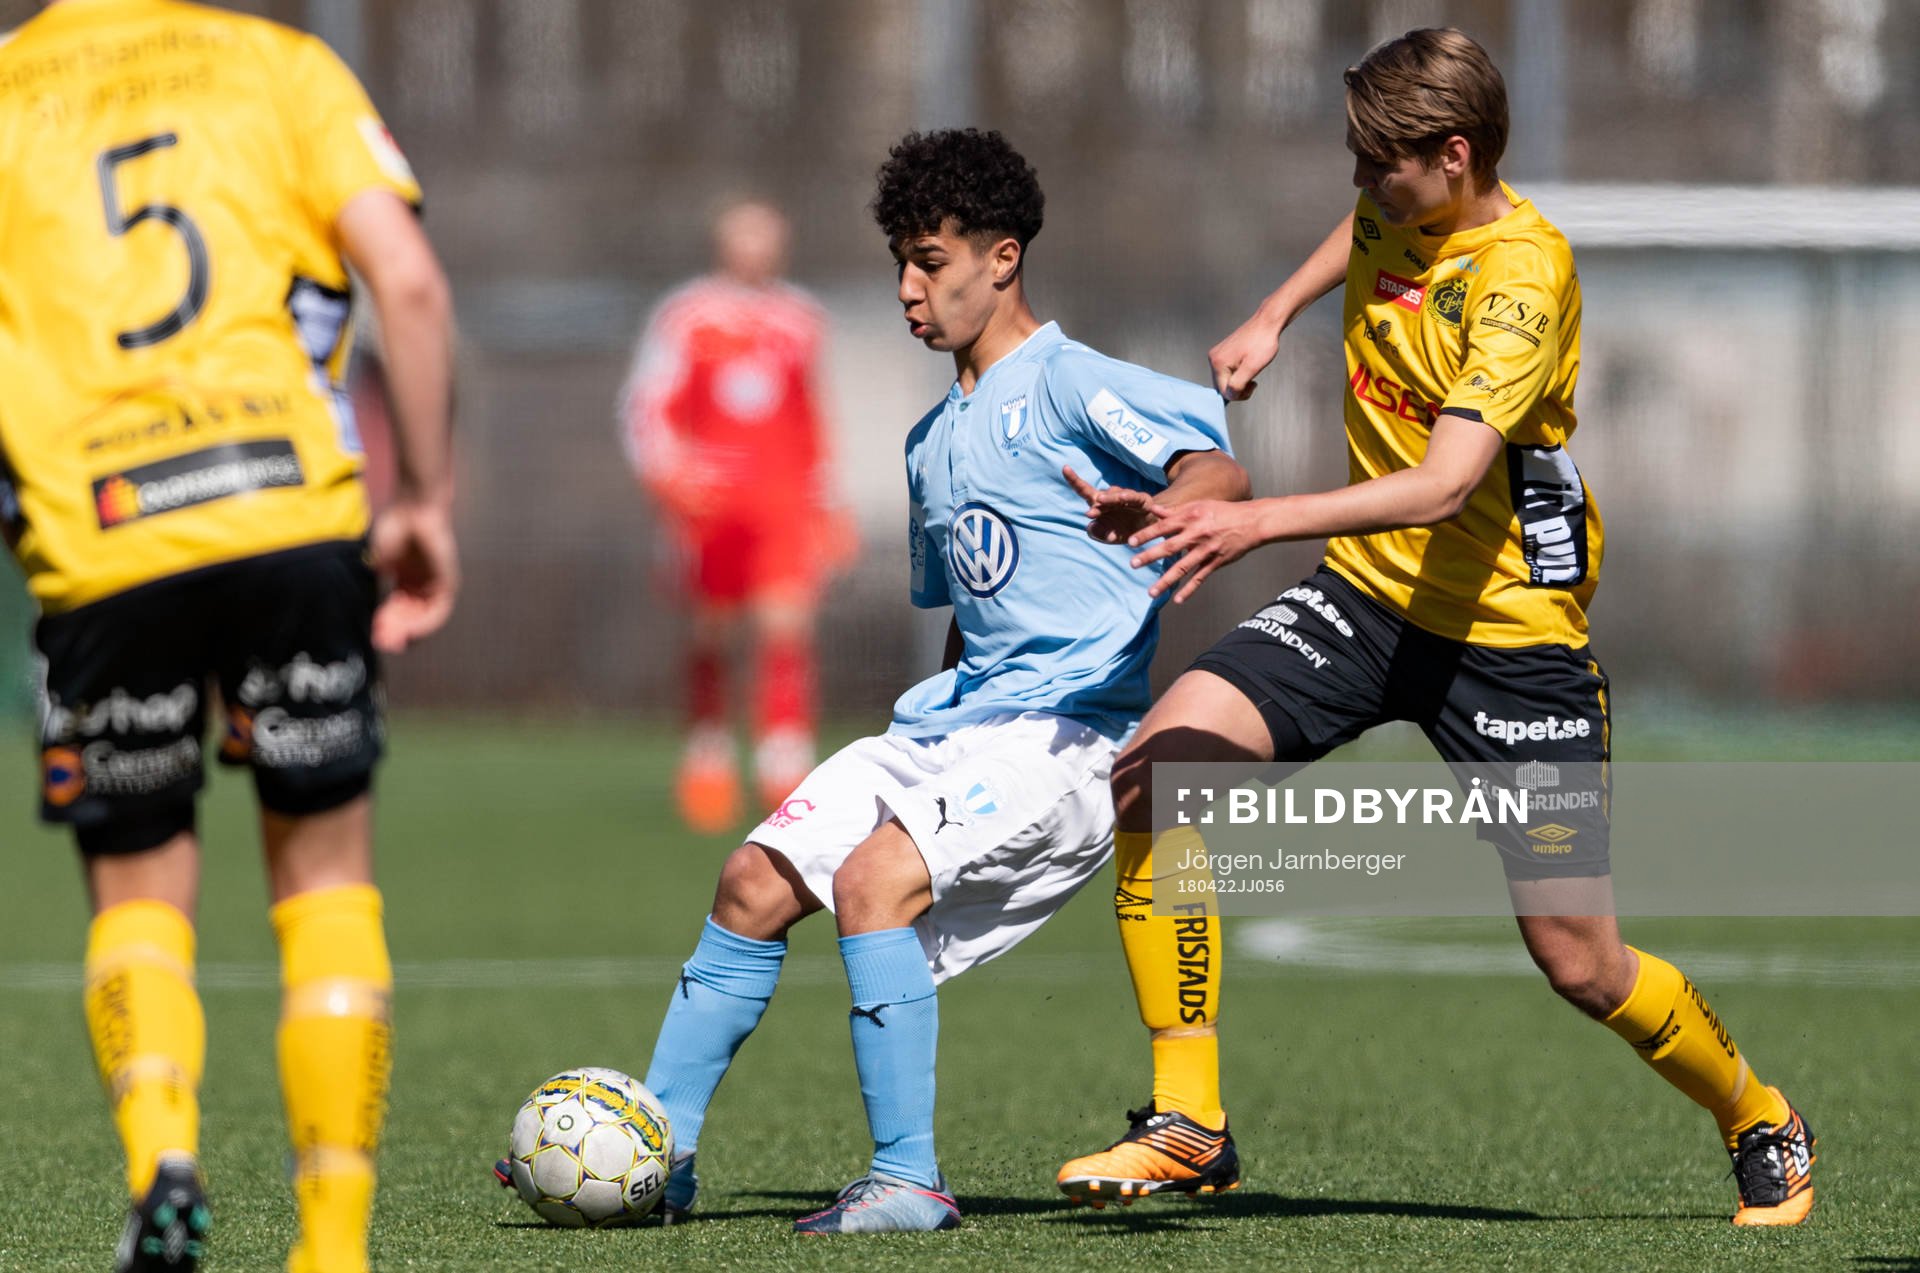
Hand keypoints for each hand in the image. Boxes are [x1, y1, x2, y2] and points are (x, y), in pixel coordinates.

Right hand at [369, 499, 459, 652]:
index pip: (397, 610)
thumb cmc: (395, 526)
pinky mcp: (448, 582)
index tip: (375, 636)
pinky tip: (410, 631)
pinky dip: (425, 623)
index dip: (386, 625)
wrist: (413, 508)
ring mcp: (436, 584)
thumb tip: (376, 605)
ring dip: (408, 631)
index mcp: (405, 580)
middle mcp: (421, 585)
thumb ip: (380, 582)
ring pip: (424, 618)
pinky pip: (439, 611)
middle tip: (382, 643)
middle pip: (410, 617)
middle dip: (395, 632)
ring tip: (393, 640)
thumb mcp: (381, 560)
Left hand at [1063, 465, 1158, 543]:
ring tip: (1103, 503)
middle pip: (1101, 495)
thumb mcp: (1109, 536)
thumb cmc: (1123, 530)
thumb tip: (1091, 527)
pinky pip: (1134, 497)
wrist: (1147, 531)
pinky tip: (1123, 498)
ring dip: (1110, 499)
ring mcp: (1127, 498)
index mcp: (1100, 505)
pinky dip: (1129, 497)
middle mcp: (1111, 498)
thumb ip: (1098, 533)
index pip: (1084, 491)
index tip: (1065, 468)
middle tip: (1092, 512)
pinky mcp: (1141, 500)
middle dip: (1096, 501)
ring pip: (1117, 495)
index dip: (1074, 480)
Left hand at [1128, 498, 1266, 602]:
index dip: (1147, 534)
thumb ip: (1175, 510)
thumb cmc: (1224, 511)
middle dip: (1150, 556)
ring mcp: (1206, 550)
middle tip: (1133, 564)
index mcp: (1191, 518)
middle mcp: (1197, 534)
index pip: (1164, 526)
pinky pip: (1200, 578)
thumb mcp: (1199, 505)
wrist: (1251, 522)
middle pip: (1170, 547)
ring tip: (1151, 592)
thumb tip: (1154, 509)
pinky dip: (1189, 590)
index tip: (1131, 541)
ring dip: (1166, 581)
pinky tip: (1178, 600)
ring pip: (1183, 567)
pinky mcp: (1216, 562)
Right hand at [1209, 314, 1281, 401]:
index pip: (1223, 392)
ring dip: (1239, 381)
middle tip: (1253, 380)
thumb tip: (1229, 396)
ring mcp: (1218, 355)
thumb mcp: (1252, 368)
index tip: (1253, 385)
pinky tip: (1247, 367)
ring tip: (1251, 371)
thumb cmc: (1262, 342)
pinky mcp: (1223, 353)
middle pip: (1222, 386)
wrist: (1267, 323)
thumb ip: (1237, 385)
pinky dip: (1238, 374)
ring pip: (1225, 380)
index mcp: (1218, 363)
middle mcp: (1214, 358)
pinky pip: (1228, 371)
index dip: (1239, 394)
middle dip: (1239, 388)